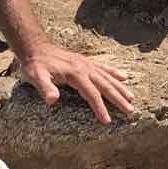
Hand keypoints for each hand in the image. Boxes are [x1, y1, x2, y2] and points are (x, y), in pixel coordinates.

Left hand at [18, 44, 135, 123]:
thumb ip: (45, 88)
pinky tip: (123, 78)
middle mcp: (85, 68)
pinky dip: (114, 73)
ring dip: (120, 88)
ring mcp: (87, 64)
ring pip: (108, 77)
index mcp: (76, 74)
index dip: (100, 108)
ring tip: (132, 99)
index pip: (92, 94)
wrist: (36, 47)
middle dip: (119, 99)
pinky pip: (104, 69)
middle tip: (130, 111)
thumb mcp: (36, 76)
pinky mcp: (85, 62)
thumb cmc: (35, 65)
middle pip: (106, 86)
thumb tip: (53, 100)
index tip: (107, 121)